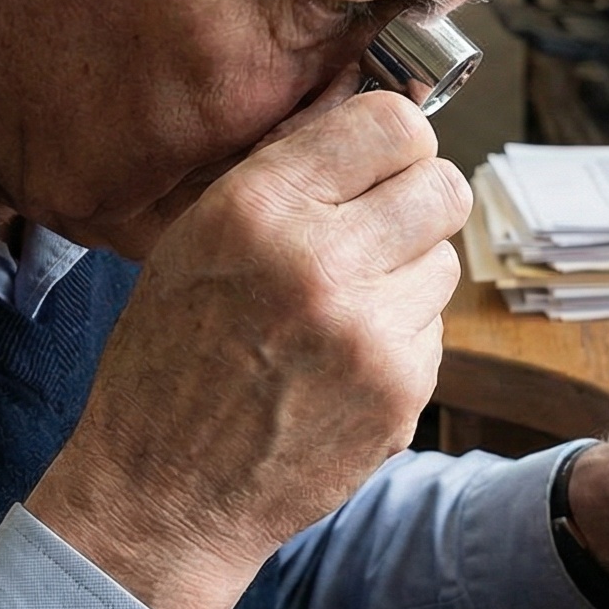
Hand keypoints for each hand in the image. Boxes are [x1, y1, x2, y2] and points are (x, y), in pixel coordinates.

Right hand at [27, 91, 467, 608]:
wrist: (164, 492)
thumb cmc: (171, 359)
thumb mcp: (195, 239)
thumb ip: (285, 175)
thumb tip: (375, 116)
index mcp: (259, 208)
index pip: (392, 123)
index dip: (397, 140)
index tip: (384, 162)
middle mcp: (320, 261)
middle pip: (442, 185)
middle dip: (419, 201)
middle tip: (380, 229)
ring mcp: (369, 332)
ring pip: (444, 260)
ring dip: (406, 275)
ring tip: (340, 310)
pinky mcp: (401, 389)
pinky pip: (434, 328)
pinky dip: (399, 337)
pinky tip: (340, 363)